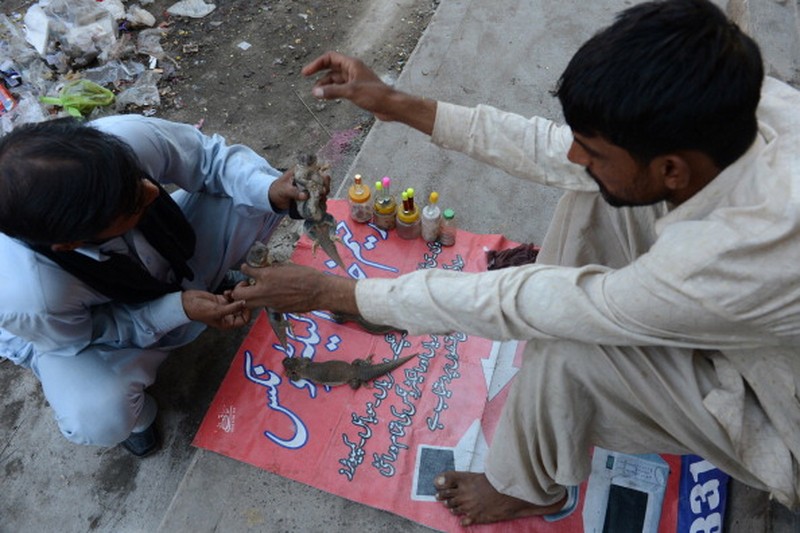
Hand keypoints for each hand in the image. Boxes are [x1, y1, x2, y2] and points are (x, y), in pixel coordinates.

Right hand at [181, 290, 250, 329]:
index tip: (245, 302)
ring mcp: (225, 307)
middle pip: (242, 309)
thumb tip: (245, 303)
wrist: (187, 302)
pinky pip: (232, 296)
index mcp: (227, 323)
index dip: (247, 311)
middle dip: (243, 301)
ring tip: (234, 291)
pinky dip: (231, 292)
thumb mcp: (217, 310)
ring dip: (238, 295)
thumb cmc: (200, 310)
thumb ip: (232, 308)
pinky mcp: (222, 299)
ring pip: (238, 301)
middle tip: (242, 294)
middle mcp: (228, 316)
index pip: (244, 320)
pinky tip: (227, 291)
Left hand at [231, 262, 358, 314]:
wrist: (319, 292)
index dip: (245, 269)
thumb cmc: (307, 275)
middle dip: (239, 289)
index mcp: (267, 276)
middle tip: (247, 284)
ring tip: (258, 292)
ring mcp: (269, 302)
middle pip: (239, 294)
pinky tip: (276, 296)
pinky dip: (266, 301)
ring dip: (249, 298)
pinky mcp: (276, 310)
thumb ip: (273, 269)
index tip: (246, 268)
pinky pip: (265, 305)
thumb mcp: (287, 266)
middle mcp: (264, 290)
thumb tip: (266, 268)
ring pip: (249, 304)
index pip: (246, 271)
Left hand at [267, 167, 330, 211]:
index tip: (323, 184)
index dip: (322, 177)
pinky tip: (320, 206)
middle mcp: (308, 179)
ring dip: (323, 195)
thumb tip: (305, 196)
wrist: (274, 199)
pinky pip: (318, 199)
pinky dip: (320, 202)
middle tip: (323, 193)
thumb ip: (293, 192)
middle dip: (325, 187)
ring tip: (321, 200)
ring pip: (322, 190)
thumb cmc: (277, 189)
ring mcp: (310, 188)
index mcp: (302, 172)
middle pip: (322, 181)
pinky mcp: (309, 197)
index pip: (316, 171)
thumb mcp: (283, 189)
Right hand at [302, 51, 436, 133]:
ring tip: (316, 94)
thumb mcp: (351, 92)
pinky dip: (333, 91)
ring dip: (325, 85)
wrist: (391, 106)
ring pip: (336, 80)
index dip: (317, 64)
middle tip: (307, 80)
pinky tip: (327, 97)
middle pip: (331, 68)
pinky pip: (341, 88)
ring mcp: (355, 80)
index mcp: (352, 64)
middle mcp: (353, 70)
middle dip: (319, 74)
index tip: (306, 72)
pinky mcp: (358, 91)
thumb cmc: (375, 95)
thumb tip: (315, 92)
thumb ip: (332, 91)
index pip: (330, 58)